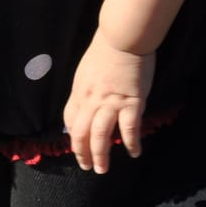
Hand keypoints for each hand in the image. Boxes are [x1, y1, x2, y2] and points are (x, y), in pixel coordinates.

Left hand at [62, 32, 155, 173]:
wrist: (123, 37)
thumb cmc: (106, 48)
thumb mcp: (87, 69)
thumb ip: (86, 88)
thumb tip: (87, 100)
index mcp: (80, 91)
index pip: (71, 120)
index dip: (73, 136)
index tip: (77, 145)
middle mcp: (91, 100)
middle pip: (82, 133)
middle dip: (83, 154)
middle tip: (88, 167)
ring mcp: (111, 102)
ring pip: (100, 136)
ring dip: (100, 156)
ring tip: (102, 169)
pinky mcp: (131, 102)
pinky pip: (129, 128)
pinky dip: (131, 143)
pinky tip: (134, 152)